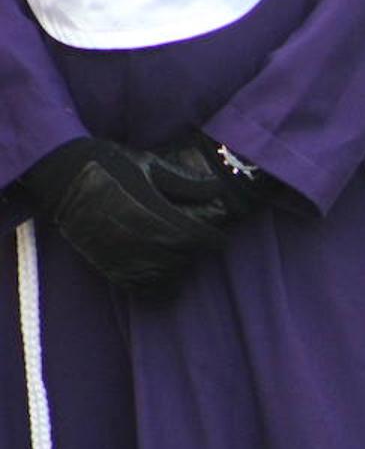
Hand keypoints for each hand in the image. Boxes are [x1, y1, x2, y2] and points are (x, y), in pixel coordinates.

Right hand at [20, 136, 246, 295]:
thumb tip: (219, 188)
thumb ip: (187, 182)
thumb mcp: (150, 165)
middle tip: (196, 242)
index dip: (213, 239)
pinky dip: (152, 284)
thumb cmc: (108, 163)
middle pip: (184, 259)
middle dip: (194, 252)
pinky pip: (137, 286)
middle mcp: (141, 239)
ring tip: (177, 256)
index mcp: (156, 213)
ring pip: (163, 277)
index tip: (218, 237)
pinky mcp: (105, 263)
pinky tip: (156, 272)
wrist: (61, 173)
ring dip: (176, 268)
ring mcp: (122, 254)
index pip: (198, 238)